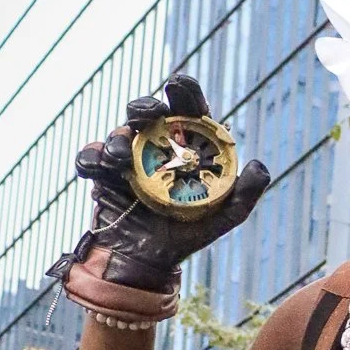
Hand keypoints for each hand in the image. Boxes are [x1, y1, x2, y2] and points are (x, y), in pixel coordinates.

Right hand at [48, 73, 269, 325]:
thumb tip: (259, 166)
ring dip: (118, 138)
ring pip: (118, 133)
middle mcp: (154, 145)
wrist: (148, 262)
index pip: (186, 109)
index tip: (179, 86)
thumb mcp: (224, 217)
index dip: (183, 92)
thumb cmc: (187, 232)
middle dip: (145, 106)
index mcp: (184, 145)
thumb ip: (244, 194)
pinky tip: (100, 165)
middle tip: (149, 114)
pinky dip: (91, 157)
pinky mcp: (102, 175)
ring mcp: (126, 158)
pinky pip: (90, 157)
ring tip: (121, 156)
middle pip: (147, 112)